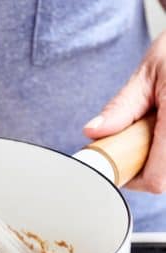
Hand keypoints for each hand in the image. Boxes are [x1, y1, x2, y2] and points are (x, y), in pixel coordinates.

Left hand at [83, 31, 165, 191]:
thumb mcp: (148, 73)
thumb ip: (121, 107)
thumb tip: (93, 132)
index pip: (155, 179)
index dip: (131, 178)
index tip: (114, 165)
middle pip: (163, 178)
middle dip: (143, 163)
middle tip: (130, 138)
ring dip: (157, 155)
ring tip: (152, 124)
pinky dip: (164, 145)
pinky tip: (161, 123)